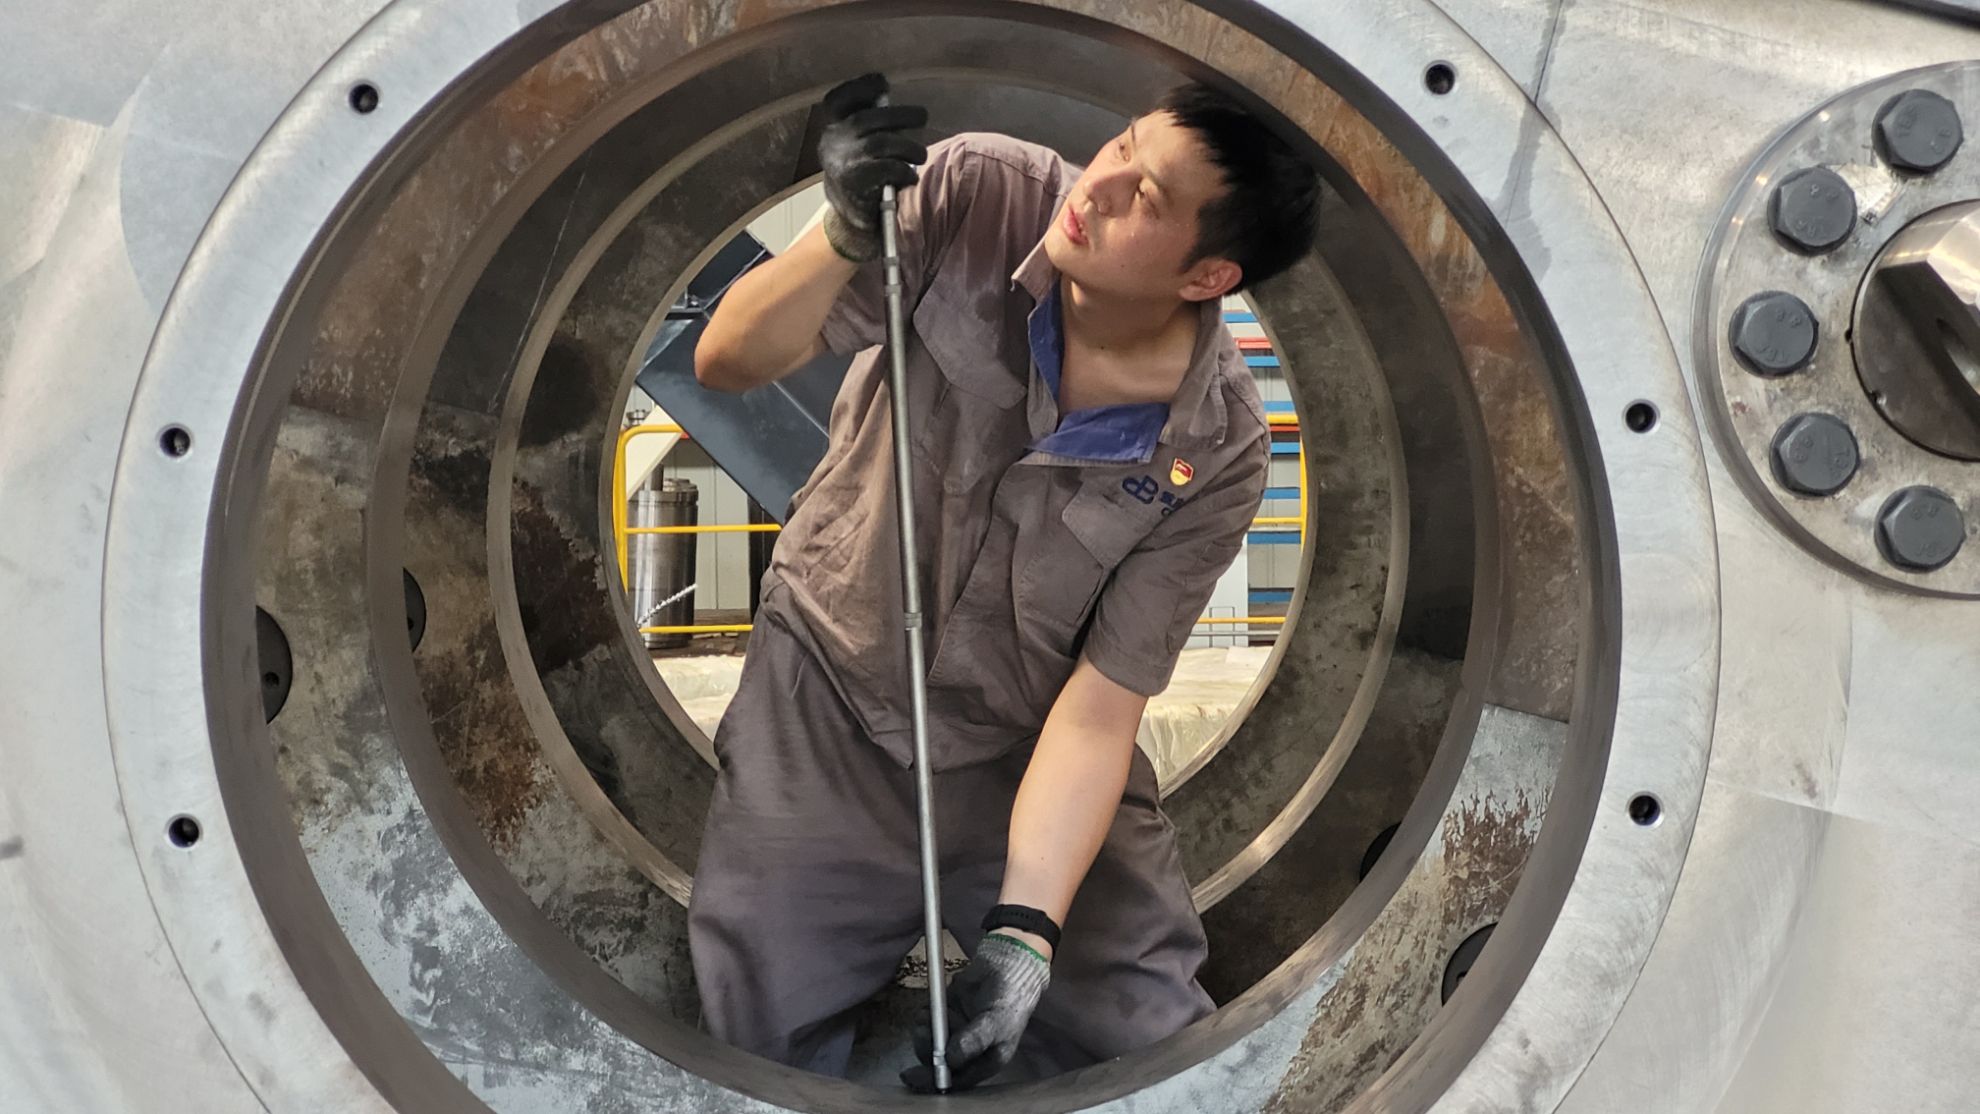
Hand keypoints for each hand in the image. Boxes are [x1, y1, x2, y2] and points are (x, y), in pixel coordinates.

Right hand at [816, 73, 928, 262]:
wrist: (851, 228)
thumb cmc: (862, 184)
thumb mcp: (857, 152)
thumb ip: (871, 130)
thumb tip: (900, 112)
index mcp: (832, 132)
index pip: (839, 100)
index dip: (860, 88)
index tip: (881, 82)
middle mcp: (833, 143)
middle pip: (869, 118)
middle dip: (901, 115)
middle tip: (922, 116)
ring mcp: (842, 163)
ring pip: (883, 143)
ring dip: (909, 147)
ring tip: (920, 155)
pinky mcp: (856, 183)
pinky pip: (888, 168)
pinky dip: (904, 172)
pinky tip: (908, 178)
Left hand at [901, 932, 1050, 1092]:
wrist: (1006, 965)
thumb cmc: (1010, 999)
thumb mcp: (997, 1022)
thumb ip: (975, 1040)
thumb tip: (951, 1059)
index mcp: (985, 1062)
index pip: (957, 1079)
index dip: (935, 1080)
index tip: (913, 1075)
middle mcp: (968, 1052)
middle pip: (939, 1063)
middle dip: (928, 1049)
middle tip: (924, 1031)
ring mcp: (955, 1033)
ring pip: (930, 1043)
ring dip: (925, 1032)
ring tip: (928, 1016)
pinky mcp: (945, 1015)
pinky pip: (927, 1023)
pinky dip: (925, 1017)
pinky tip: (930, 1009)